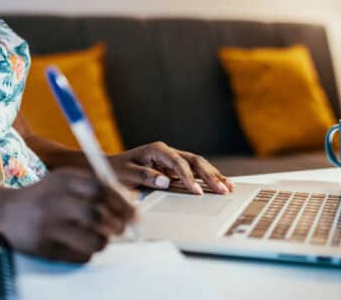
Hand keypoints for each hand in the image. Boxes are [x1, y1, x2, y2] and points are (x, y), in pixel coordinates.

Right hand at [0, 168, 135, 262]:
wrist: (2, 213)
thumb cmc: (41, 198)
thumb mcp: (62, 182)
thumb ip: (92, 187)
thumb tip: (130, 203)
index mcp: (62, 181)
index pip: (100, 189)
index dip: (121, 202)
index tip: (132, 212)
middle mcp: (54, 201)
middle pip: (98, 214)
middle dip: (117, 224)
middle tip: (121, 228)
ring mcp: (48, 226)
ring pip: (93, 239)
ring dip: (104, 241)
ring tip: (100, 238)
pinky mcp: (45, 248)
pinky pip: (80, 256)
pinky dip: (88, 253)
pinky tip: (81, 245)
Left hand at [108, 142, 234, 194]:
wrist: (113, 168)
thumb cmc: (117, 170)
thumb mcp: (126, 173)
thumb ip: (144, 176)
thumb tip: (165, 181)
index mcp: (157, 150)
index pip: (178, 162)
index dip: (188, 177)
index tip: (196, 191)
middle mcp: (168, 153)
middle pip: (194, 161)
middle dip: (209, 175)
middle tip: (221, 190)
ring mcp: (174, 160)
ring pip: (199, 165)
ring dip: (214, 176)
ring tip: (228, 188)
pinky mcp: (176, 169)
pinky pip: (196, 172)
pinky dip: (209, 178)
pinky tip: (221, 184)